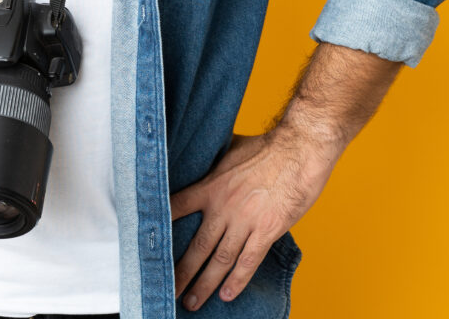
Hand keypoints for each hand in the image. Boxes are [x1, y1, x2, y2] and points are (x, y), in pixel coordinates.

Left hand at [169, 129, 338, 310]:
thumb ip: (216, 160)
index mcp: (211, 186)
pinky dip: (237, 280)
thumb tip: (205, 155)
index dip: (161, 223)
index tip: (148, 242)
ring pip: (219, 259)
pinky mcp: (267, 230)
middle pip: (197, 245)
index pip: (177, 206)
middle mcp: (223, 207)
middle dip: (181, 271)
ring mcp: (245, 221)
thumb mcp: (232, 148)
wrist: (299, 150)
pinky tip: (227, 295)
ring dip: (204, 283)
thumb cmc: (269, 146)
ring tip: (191, 301)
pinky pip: (248, 261)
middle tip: (168, 290)